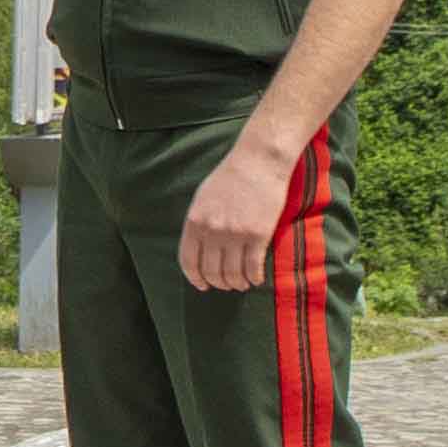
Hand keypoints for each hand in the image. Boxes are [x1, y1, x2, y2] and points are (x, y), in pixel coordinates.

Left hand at [178, 128, 304, 291]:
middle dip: (219, 284)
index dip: (195, 278)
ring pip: (232, 274)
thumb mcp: (203, 198)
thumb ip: (198, 223)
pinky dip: (253, 278)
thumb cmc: (230, 177)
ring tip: (242, 283)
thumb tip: (198, 249)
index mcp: (195, 221)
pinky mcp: (258, 234)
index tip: (202, 286)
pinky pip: (253, 267)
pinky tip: (256, 279)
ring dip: (237, 284)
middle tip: (227, 285)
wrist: (258, 161)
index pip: (189, 261)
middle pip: (212, 272)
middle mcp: (212, 230)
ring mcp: (235, 233)